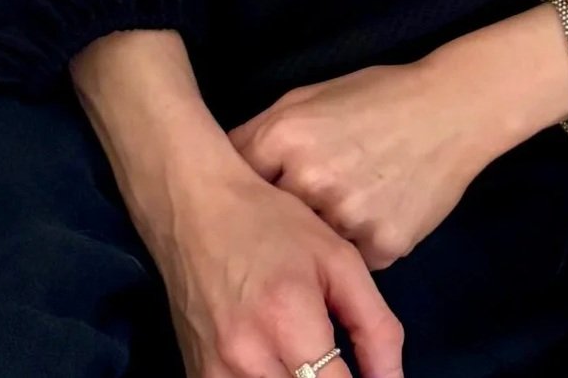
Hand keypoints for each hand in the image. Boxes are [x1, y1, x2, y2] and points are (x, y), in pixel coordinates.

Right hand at [69, 26, 404, 377]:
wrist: (194, 206)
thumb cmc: (271, 223)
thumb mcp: (337, 258)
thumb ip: (374, 326)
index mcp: (288, 321)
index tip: (373, 376)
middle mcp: (247, 359)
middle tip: (341, 365)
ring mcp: (215, 374)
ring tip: (313, 365)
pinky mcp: (196, 377)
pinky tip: (282, 364)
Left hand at [225, 56, 485, 268]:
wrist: (451, 109)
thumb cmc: (377, 96)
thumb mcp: (310, 97)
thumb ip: (266, 132)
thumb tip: (226, 168)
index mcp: (285, 136)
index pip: (235, 180)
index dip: (240, 192)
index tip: (244, 200)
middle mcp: (309, 180)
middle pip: (269, 222)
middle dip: (276, 221)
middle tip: (294, 211)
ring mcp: (345, 218)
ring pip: (309, 249)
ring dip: (316, 238)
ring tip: (344, 205)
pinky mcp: (381, 247)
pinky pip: (349, 262)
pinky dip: (353, 246)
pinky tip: (371, 214)